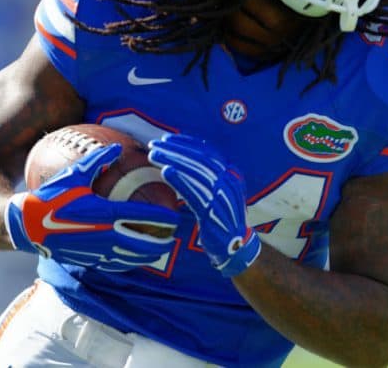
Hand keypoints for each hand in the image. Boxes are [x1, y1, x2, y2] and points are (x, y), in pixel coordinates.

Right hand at [6, 143, 178, 271]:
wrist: (27, 225)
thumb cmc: (52, 196)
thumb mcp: (75, 174)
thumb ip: (99, 160)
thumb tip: (118, 147)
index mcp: (103, 212)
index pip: (141, 216)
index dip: (161, 217)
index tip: (176, 216)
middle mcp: (103, 234)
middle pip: (141, 241)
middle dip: (162, 240)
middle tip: (176, 235)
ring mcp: (96, 250)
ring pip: (131, 257)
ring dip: (149, 254)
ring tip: (164, 248)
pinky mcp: (88, 260)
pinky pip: (116, 264)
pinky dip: (131, 262)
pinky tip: (139, 258)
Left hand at [148, 134, 260, 276]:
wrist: (234, 249)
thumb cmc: (219, 221)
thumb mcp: (216, 195)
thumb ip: (205, 179)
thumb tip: (183, 160)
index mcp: (231, 176)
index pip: (209, 153)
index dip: (188, 143)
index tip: (168, 138)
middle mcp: (230, 183)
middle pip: (201, 159)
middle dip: (176, 149)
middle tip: (155, 144)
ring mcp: (224, 197)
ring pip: (196, 172)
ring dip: (173, 160)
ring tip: (154, 155)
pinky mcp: (214, 213)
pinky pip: (195, 192)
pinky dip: (180, 179)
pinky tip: (166, 171)